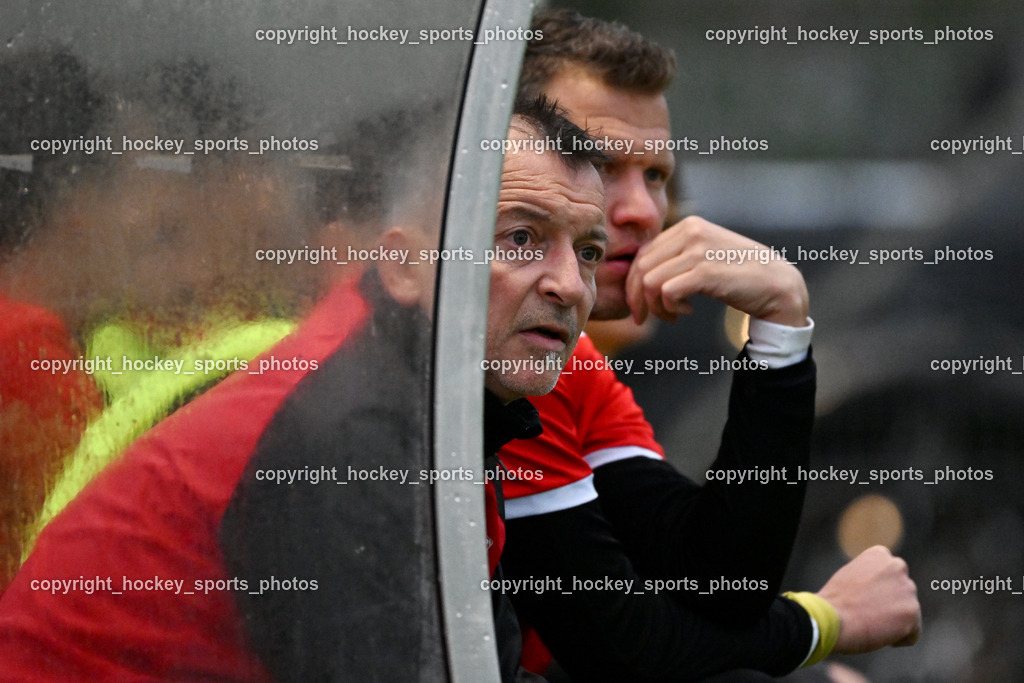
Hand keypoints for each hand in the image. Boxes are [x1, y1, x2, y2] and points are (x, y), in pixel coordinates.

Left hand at [625, 216, 808, 326]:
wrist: (777, 284)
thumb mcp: (704, 255)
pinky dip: (670, 308)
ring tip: (672, 316)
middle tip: (644, 318)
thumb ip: (676, 257)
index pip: (643, 253)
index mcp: (687, 226)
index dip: (633, 282)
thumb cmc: (738, 275)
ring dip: (655, 306)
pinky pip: (667, 292)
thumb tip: (638, 274)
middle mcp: (691, 232)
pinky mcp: (706, 272)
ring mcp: (699, 250)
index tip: (639, 304)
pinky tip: (686, 311)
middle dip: (636, 298)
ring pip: (649, 281)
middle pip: (640, 267)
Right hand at [817, 545, 921, 653]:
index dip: (878, 591)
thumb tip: (883, 592)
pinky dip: (899, 639)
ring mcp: (907, 589)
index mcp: (880, 555)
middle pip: (902, 594)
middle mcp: (898, 567)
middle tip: (867, 613)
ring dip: (894, 622)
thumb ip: (872, 578)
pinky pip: (912, 633)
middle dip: (890, 605)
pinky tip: (879, 635)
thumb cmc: (834, 602)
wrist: (830, 618)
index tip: (863, 599)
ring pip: (908, 613)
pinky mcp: (912, 612)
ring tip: (870, 624)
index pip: (892, 575)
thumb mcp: (851, 577)